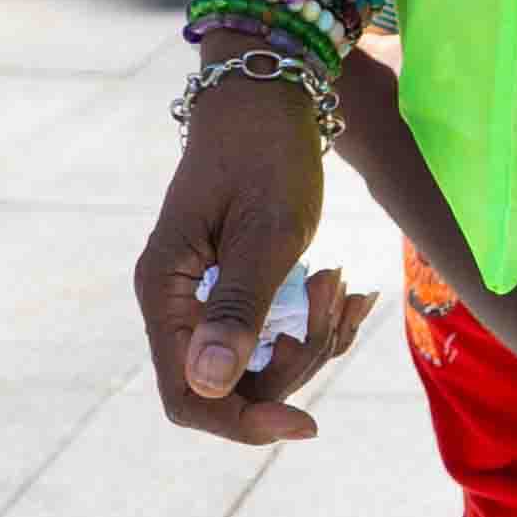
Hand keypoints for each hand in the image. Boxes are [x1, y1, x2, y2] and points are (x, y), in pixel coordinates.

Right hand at [135, 75, 330, 434]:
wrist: (269, 94)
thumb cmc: (265, 153)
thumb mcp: (265, 232)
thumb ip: (240, 309)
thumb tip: (209, 387)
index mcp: (167, 293)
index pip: (188, 396)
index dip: (242, 421)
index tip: (306, 422)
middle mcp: (179, 305)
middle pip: (233, 387)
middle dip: (296, 362)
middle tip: (335, 290)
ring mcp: (210, 300)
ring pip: (264, 364)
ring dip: (315, 337)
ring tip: (342, 277)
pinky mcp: (242, 291)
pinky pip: (281, 335)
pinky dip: (320, 322)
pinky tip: (349, 287)